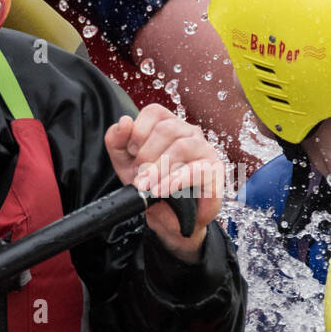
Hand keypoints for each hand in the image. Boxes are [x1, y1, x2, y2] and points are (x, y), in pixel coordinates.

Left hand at [103, 104, 225, 260]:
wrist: (170, 219)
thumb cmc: (151, 186)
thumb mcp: (125, 164)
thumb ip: (117, 141)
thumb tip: (124, 121)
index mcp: (169, 125)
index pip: (154, 112)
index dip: (138, 131)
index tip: (132, 153)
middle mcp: (189, 132)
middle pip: (167, 129)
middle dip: (146, 154)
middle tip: (138, 177)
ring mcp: (204, 149)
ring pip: (182, 147)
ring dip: (158, 169)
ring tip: (146, 187)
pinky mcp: (214, 170)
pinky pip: (195, 170)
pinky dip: (174, 181)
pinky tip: (161, 191)